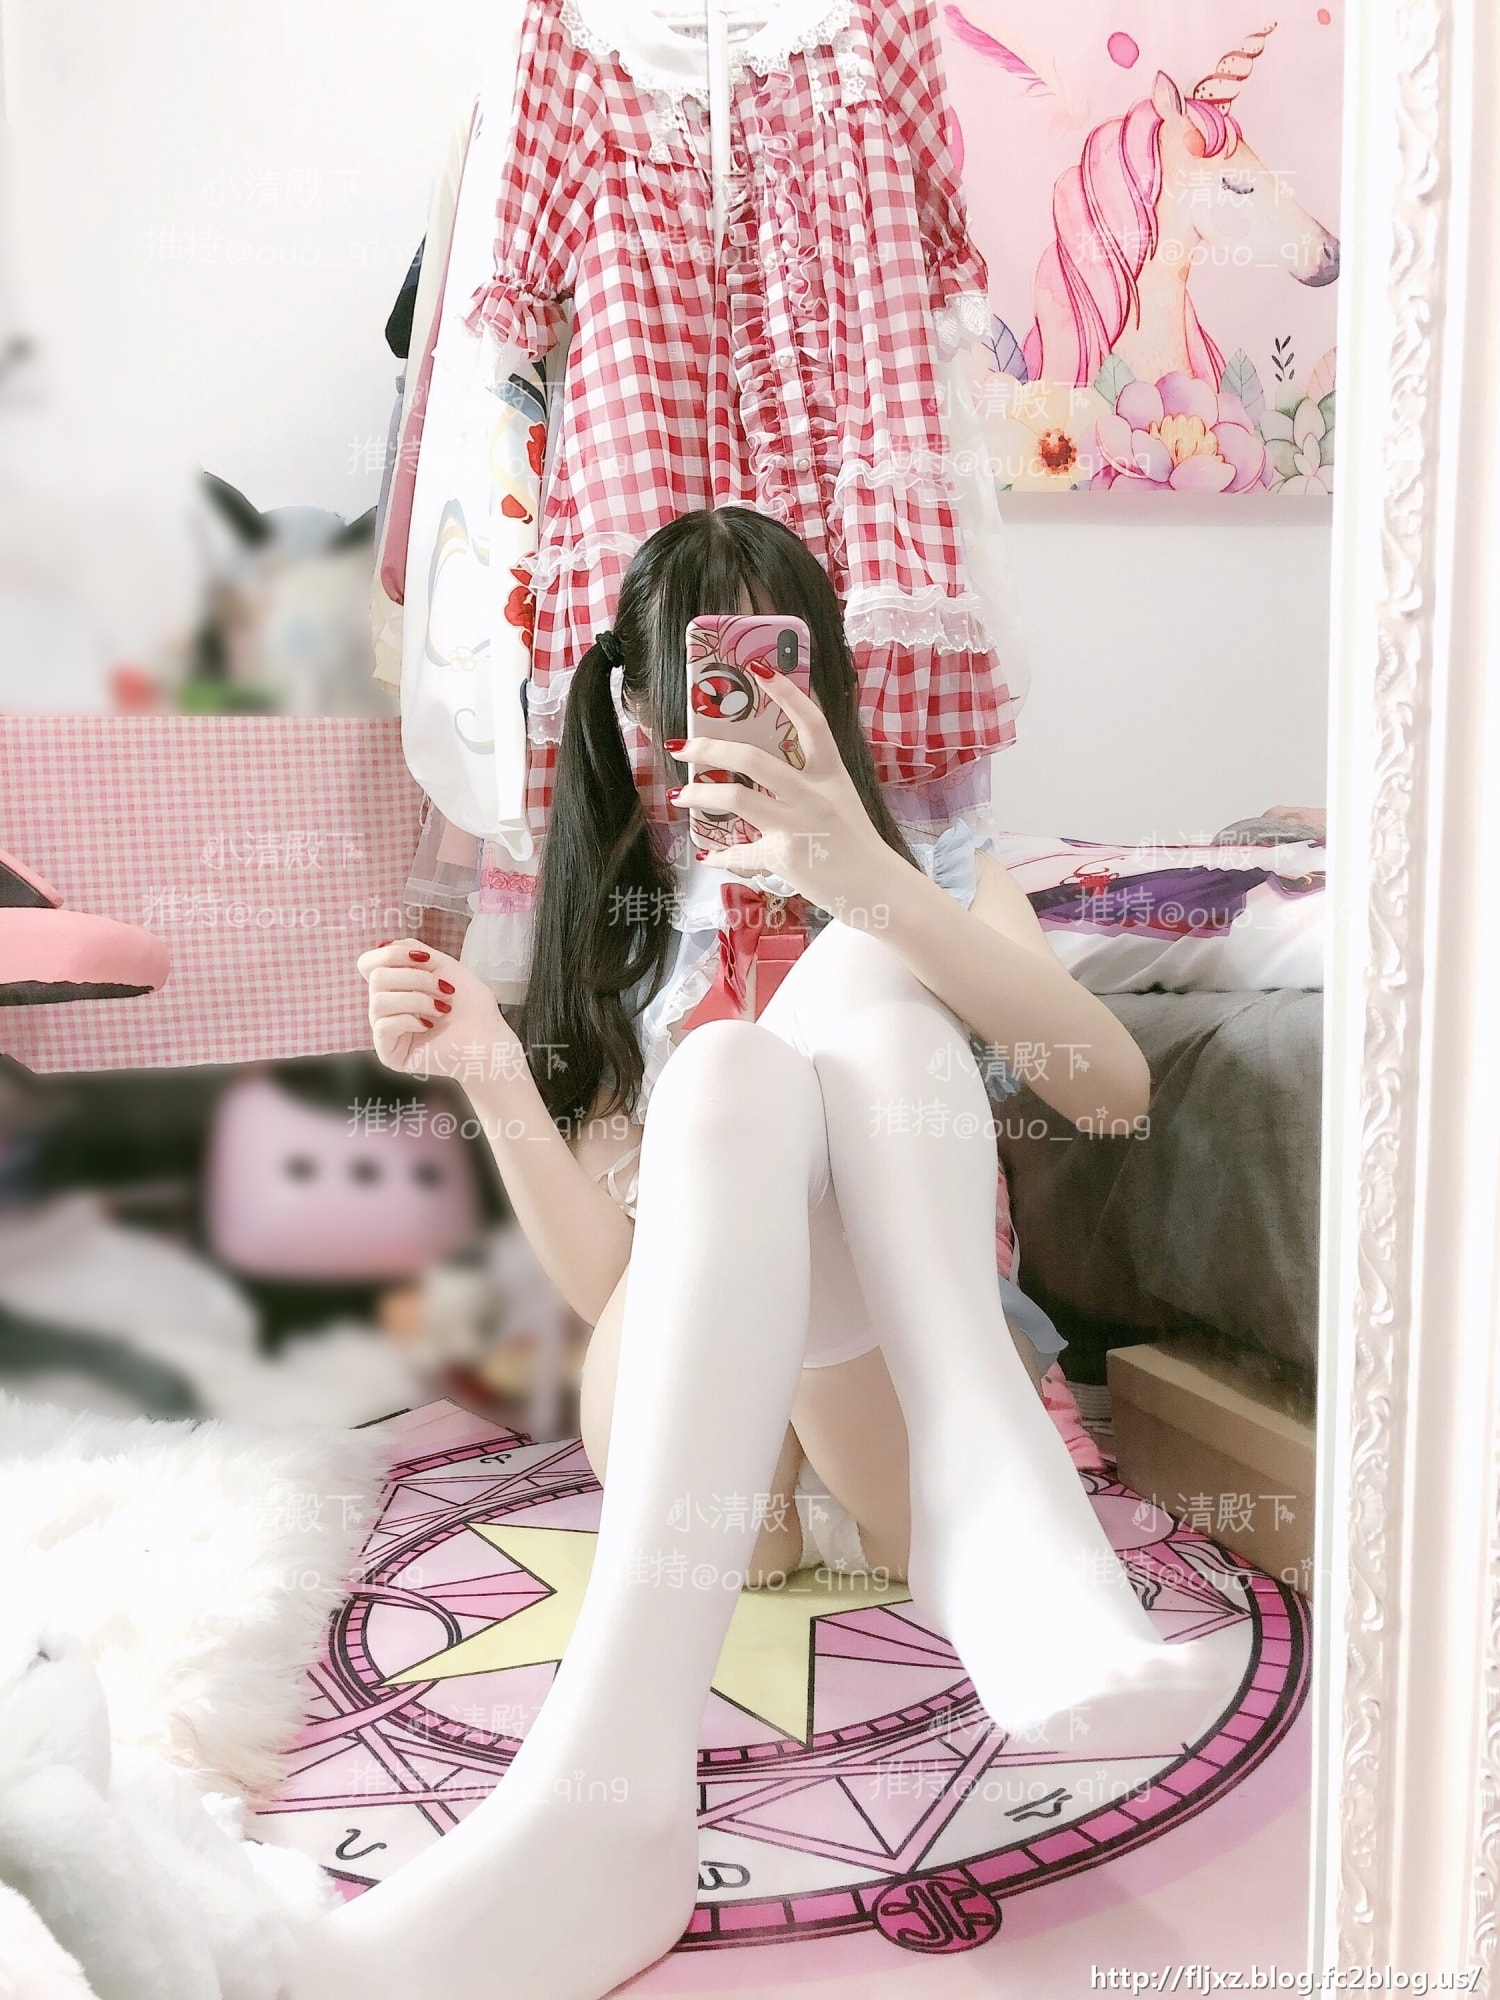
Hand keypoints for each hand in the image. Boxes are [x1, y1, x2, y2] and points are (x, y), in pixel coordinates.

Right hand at [357, 939, 523, 1084]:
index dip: (392, 954)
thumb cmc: (473, 1007)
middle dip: (415, 978)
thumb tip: (386, 946)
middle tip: (444, 989)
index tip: (424, 958)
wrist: (489, 1040)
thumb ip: (412, 951)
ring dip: (416, 999)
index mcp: (395, 986)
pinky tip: (428, 1026)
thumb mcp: (443, 965)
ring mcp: (386, 1031)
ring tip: (441, 1008)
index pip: (368, 963)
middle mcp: (386, 1007)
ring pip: (379, 1001)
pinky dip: (410, 1021)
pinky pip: (383, 1026)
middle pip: (376, 978)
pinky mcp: (389, 1053)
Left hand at [671, 664, 896, 916]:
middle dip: (710, 747)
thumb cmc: (857, 844)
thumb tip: (764, 773)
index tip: (760, 670)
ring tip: (679, 794)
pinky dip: (721, 855)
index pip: (811, 722)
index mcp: (831, 773)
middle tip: (684, 746)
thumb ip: (808, 783)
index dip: (786, 693)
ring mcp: (797, 824)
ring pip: (736, 797)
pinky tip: (708, 854)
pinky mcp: (784, 856)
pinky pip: (741, 851)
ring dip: (700, 793)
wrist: (877, 888)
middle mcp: (813, 794)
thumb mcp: (840, 800)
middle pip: (753, 758)